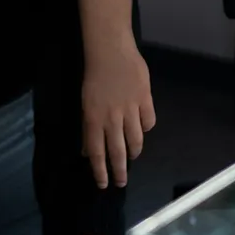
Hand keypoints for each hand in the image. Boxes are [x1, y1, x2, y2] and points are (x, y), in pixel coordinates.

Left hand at [81, 40, 155, 188]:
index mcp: (94, 119)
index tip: (103, 184)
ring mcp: (130, 109)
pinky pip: (149, 121)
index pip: (97, 153)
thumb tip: (87, 149)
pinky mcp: (145, 99)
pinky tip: (143, 129)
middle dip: (119, 170)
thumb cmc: (94, 75)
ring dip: (134, 152)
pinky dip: (146, 128)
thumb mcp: (85, 102)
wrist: (110, 50)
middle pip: (117, 151)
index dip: (100, 171)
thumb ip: (88, 127)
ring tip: (133, 156)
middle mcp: (112, 118)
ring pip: (135, 139)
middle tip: (121, 183)